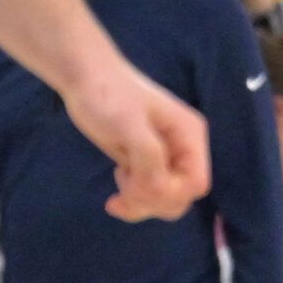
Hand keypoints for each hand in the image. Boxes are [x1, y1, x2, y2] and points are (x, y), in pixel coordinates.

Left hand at [59, 54, 210, 220]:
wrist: (85, 79)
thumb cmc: (109, 97)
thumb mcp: (129, 126)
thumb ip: (149, 157)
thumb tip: (159, 188)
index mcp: (189, 136)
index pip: (196, 183)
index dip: (170, 192)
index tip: (138, 183)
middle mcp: (183, 150)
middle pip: (181, 196)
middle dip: (153, 200)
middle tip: (123, 185)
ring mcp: (164, 158)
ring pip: (165, 200)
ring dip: (141, 203)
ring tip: (117, 189)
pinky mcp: (145, 164)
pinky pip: (149, 196)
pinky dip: (133, 202)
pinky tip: (114, 196)